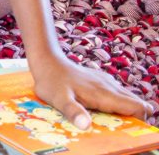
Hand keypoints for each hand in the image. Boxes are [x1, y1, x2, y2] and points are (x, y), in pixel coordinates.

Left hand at [29, 50, 155, 128]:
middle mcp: (110, 87)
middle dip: (135, 117)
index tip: (130, 128)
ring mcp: (107, 82)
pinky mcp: (101, 80)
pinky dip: (118, 103)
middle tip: (119, 127)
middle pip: (137, 104)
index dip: (140, 119)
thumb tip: (85, 125)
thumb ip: (73, 111)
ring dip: (126, 110)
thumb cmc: (52, 82)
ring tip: (110, 120)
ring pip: (128, 98)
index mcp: (105, 94)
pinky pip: (118, 94)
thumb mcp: (58, 99)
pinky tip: (102, 109)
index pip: (138, 106)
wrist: (48, 61)